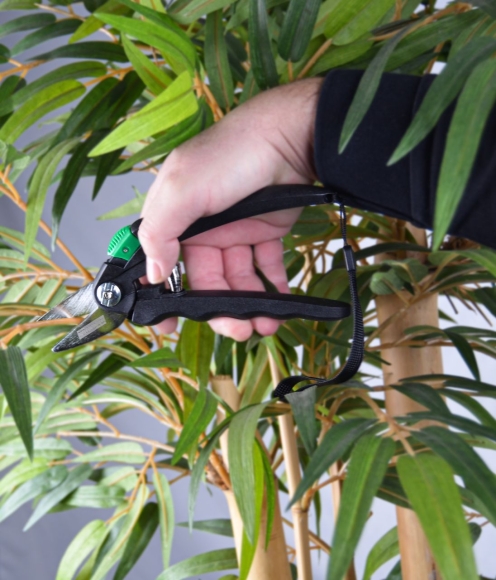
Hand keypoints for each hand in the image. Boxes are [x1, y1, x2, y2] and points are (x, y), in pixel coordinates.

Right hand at [139, 77, 322, 340]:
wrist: (290, 136)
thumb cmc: (232, 156)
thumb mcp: (182, 189)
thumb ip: (160, 231)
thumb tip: (152, 272)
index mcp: (176, 218)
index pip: (162, 263)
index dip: (164, 295)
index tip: (169, 325)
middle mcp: (204, 228)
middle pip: (206, 280)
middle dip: (220, 310)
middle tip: (238, 330)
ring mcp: (236, 230)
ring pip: (238, 279)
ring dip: (250, 305)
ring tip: (265, 325)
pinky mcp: (266, 230)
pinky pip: (267, 266)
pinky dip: (274, 286)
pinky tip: (282, 301)